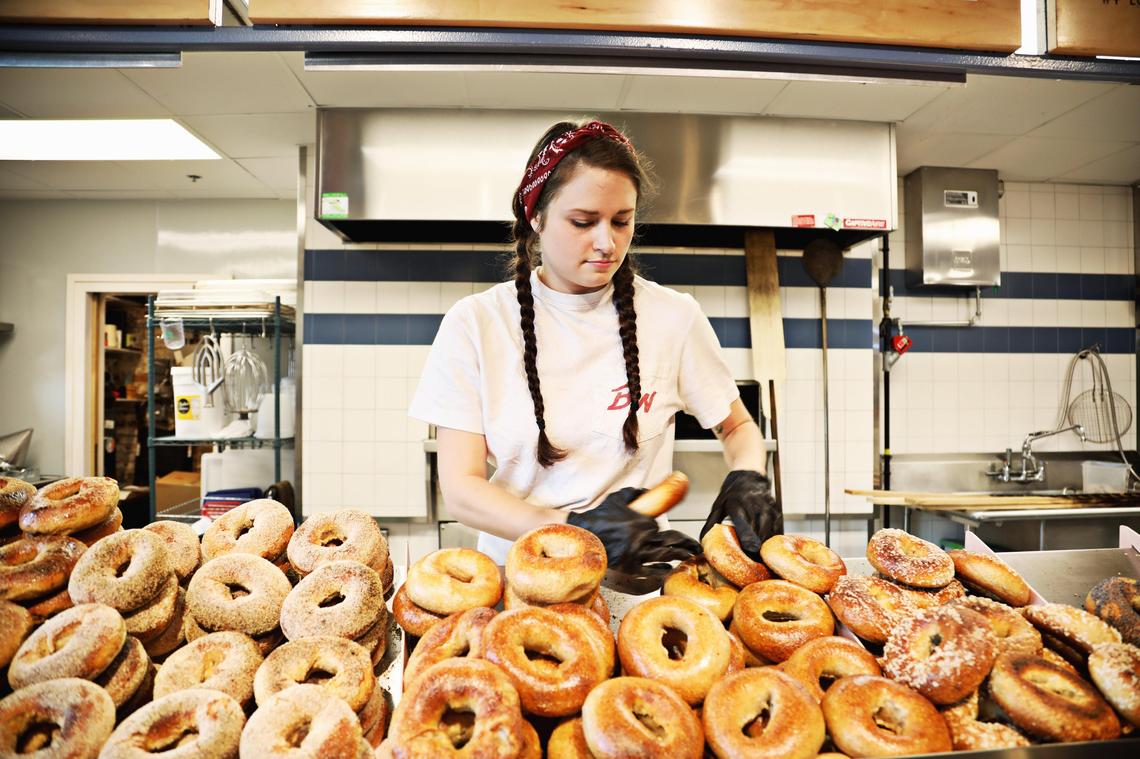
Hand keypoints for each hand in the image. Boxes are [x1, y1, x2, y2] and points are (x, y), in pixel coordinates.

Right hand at [568, 488, 699, 575]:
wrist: (582, 536)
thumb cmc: (598, 518)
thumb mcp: (616, 499)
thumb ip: (634, 494)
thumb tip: (645, 491)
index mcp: (642, 521)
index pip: (665, 527)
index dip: (673, 531)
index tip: (680, 534)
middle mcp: (643, 538)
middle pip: (672, 542)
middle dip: (687, 544)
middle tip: (696, 546)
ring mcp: (636, 554)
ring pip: (665, 556)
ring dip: (680, 556)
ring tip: (689, 556)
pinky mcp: (629, 567)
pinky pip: (649, 572)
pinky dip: (660, 571)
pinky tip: (668, 570)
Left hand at [699, 470, 782, 560]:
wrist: (749, 475)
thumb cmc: (732, 493)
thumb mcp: (718, 506)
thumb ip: (710, 524)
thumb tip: (702, 542)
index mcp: (738, 505)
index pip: (745, 526)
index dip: (748, 541)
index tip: (748, 552)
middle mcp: (755, 507)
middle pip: (758, 535)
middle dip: (753, 551)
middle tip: (748, 563)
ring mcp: (768, 509)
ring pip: (769, 534)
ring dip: (763, 548)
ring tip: (755, 558)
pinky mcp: (776, 512)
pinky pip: (776, 531)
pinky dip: (770, 541)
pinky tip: (764, 547)